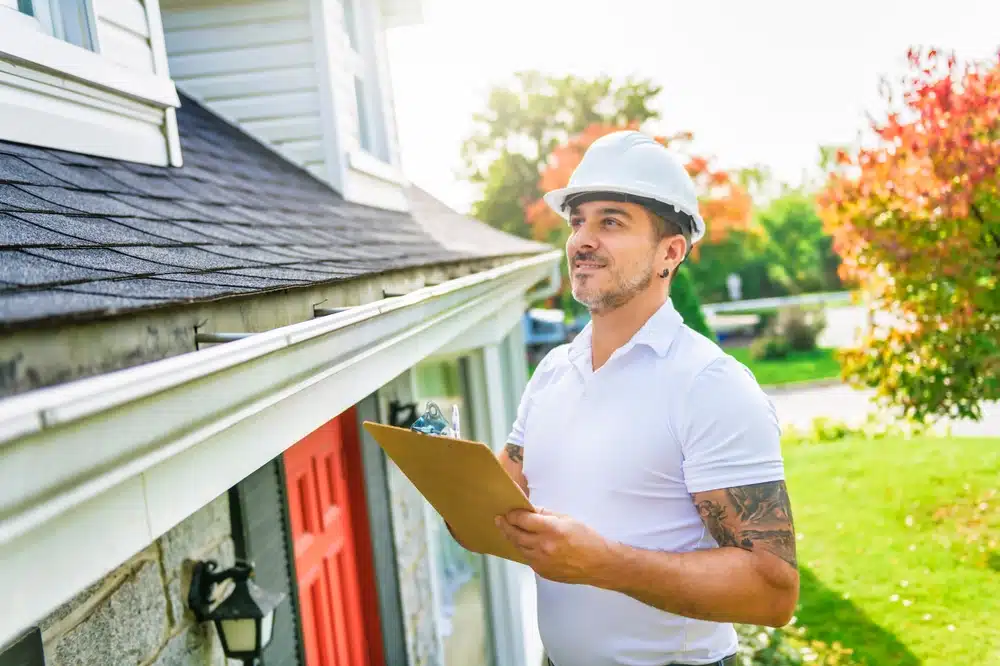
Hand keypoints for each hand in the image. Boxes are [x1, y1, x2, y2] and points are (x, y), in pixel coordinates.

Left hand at [495, 508, 614, 584]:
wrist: (598, 564)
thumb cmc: (586, 538)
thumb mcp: (567, 519)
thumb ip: (546, 515)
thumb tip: (529, 510)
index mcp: (551, 529)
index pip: (523, 520)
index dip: (513, 515)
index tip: (508, 512)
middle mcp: (543, 546)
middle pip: (516, 534)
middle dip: (506, 526)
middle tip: (499, 520)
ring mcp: (541, 561)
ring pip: (519, 548)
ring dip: (513, 538)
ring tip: (509, 531)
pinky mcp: (542, 572)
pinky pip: (528, 559)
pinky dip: (525, 550)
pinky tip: (524, 544)